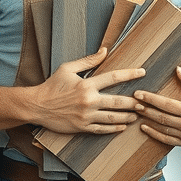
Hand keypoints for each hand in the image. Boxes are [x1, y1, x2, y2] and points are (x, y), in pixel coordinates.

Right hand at [31, 47, 145, 134]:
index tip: (142, 72)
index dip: (130, 74)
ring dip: (127, 117)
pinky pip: (102, 129)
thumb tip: (104, 50)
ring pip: (112, 118)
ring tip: (136, 115)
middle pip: (118, 102)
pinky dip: (114, 129)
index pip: (114, 77)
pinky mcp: (82, 127)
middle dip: (133, 102)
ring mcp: (86, 116)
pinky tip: (122, 127)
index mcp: (86, 84)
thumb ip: (88, 61)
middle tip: (144, 102)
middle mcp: (88, 101)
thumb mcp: (68, 68)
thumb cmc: (52, 86)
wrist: (37, 106)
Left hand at [133, 66, 180, 146]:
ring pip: (163, 129)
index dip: (151, 99)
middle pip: (161, 117)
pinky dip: (155, 135)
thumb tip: (177, 70)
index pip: (166, 104)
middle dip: (146, 110)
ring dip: (148, 122)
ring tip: (137, 114)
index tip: (139, 94)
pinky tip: (146, 129)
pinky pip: (168, 140)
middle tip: (133, 104)